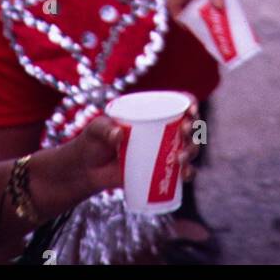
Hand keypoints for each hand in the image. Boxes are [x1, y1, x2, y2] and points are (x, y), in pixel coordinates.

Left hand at [70, 104, 201, 198]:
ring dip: (192, 151)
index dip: (190, 104)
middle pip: (188, 126)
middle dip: (194, 129)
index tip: (191, 111)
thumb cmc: (92, 142)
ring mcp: (161, 152)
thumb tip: (119, 134)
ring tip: (180, 159)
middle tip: (185, 132)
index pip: (178, 104)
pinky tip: (185, 175)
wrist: (86, 170)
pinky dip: (187, 173)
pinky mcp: (158, 172)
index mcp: (150, 113)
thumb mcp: (95, 129)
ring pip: (188, 149)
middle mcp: (161, 130)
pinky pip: (180, 173)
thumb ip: (104, 129)